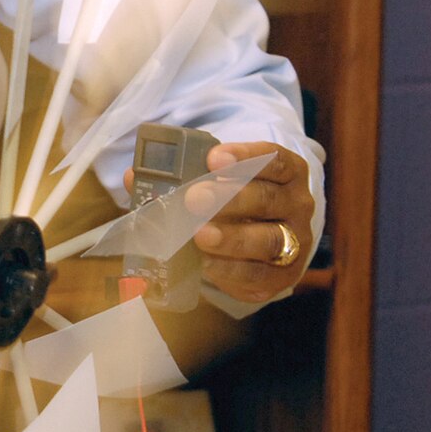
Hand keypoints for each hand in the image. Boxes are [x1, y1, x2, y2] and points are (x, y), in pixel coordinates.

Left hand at [186, 142, 314, 304]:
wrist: (265, 248)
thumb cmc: (238, 205)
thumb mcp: (221, 183)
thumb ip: (184, 177)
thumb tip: (133, 178)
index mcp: (287, 173)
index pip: (273, 159)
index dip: (245, 156)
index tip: (213, 158)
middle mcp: (297, 204)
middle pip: (267, 198)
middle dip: (229, 197)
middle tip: (194, 198)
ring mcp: (295, 242)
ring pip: (267, 238)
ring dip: (231, 237)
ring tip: (200, 235)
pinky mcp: (282, 275)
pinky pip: (258, 273)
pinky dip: (230, 269)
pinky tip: (206, 263)